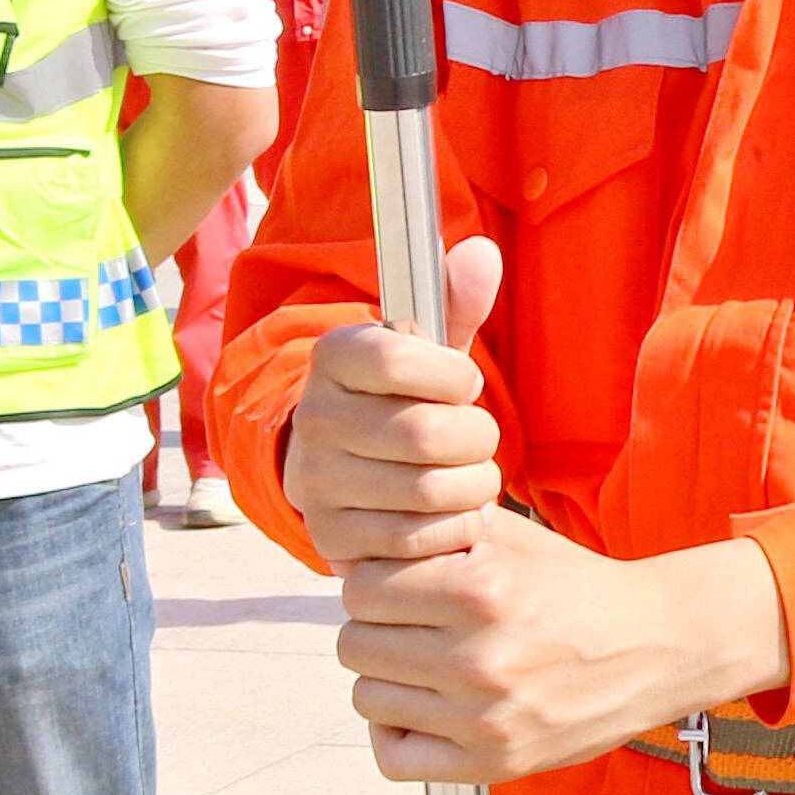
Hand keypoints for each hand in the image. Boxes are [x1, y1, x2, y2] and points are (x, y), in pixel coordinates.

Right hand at [285, 235, 508, 571]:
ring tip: (469, 479)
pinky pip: (417, 541)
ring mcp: (316, 483)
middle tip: (478, 442)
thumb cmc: (407, 402)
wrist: (357, 476)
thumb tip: (480, 253)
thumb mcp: (430, 353)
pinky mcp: (330, 539)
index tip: (463, 384)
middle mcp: (314, 419)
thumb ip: (456, 303)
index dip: (450, 376)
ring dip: (473, 489)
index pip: (396, 357)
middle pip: (426, 434)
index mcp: (334, 357)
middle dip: (477, 440)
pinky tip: (449, 516)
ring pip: (429, 491)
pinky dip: (453, 532)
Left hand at [336, 518, 793, 785]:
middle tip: (408, 626)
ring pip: (367, 697)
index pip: (360, 589)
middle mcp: (480, 657)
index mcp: (482, 589)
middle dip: (375, 628)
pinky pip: (393, 756)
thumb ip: (438, 527)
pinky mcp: (493, 763)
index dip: (374, 582)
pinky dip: (395, 733)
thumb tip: (353, 540)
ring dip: (386, 678)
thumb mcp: (514, 539)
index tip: (400, 586)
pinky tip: (422, 710)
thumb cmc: (574, 587)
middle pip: (355, 644)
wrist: (657, 648)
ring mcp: (485, 717)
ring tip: (420, 665)